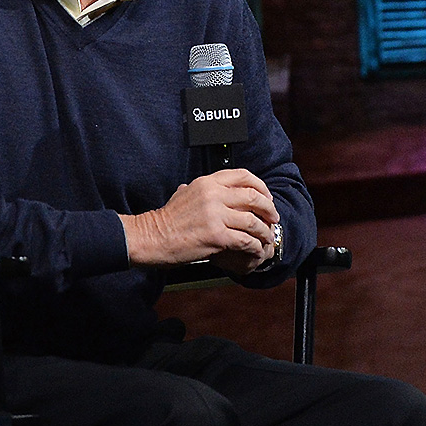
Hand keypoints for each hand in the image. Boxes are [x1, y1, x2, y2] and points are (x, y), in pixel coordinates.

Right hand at [119, 169, 279, 272]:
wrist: (152, 237)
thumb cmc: (167, 219)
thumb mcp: (183, 193)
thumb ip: (200, 189)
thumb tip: (210, 187)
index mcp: (208, 182)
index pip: (244, 176)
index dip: (261, 186)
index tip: (266, 197)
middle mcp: (214, 195)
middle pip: (254, 197)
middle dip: (269, 208)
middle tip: (273, 218)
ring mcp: (216, 215)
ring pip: (253, 221)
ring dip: (264, 231)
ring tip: (267, 237)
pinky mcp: (216, 236)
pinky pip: (245, 240)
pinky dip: (254, 246)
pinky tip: (255, 249)